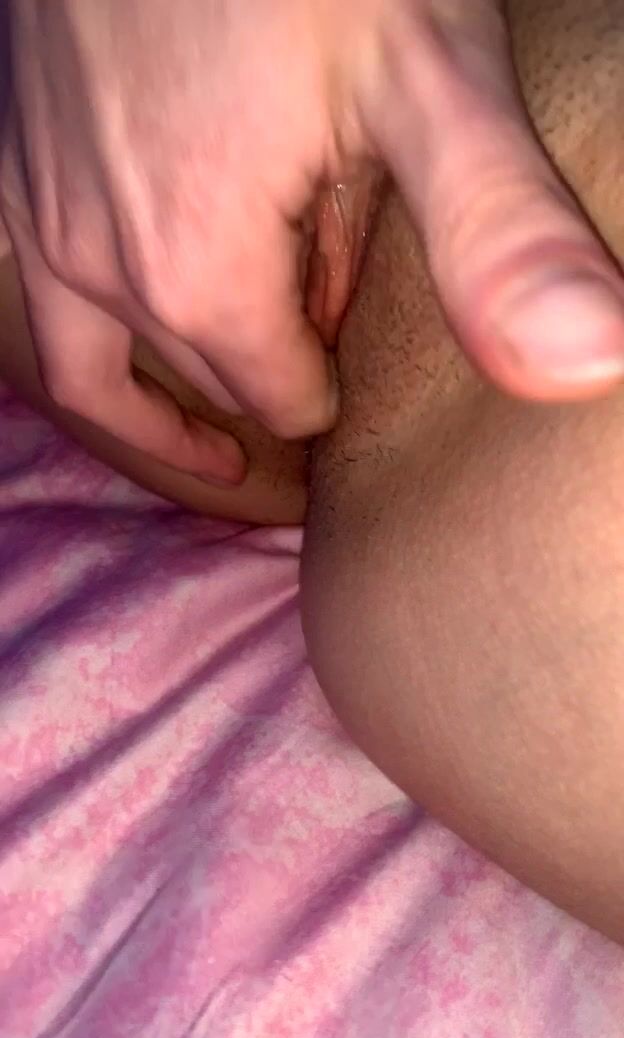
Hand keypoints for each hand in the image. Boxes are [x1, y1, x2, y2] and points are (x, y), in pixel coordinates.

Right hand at [3, 1, 623, 485]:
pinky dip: (96, 350)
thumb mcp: (430, 77)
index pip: (282, 401)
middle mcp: (98, 268)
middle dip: (268, 369)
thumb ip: (497, 233)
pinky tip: (127, 331)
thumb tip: (590, 365)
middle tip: (317, 335)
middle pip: (207, 380)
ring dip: (173, 394)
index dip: (333, 386)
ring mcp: (39, 221)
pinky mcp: (12, 175)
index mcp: (197, 272)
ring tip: (218, 442)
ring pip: (104, 367)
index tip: (361, 341)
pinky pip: (42, 315)